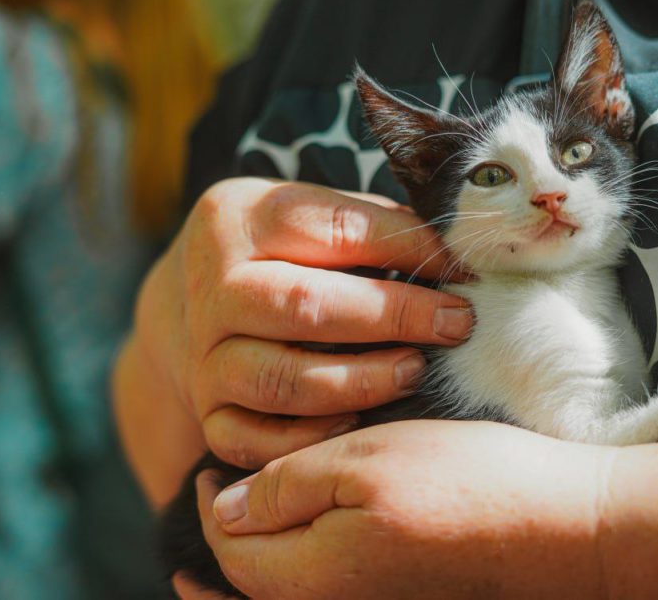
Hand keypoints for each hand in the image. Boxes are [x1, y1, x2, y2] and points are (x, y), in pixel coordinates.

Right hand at [129, 178, 472, 474]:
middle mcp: (214, 288)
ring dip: (360, 381)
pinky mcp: (208, 412)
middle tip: (455, 325)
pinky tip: (358, 423)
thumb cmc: (282, 255)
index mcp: (240, 218)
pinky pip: (255, 440)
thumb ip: (375, 226)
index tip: (465, 269)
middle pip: (306, 306)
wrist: (192, 303)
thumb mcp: (312, 217)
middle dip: (394, 316)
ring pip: (282, 380)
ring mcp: (204, 356)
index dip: (410, 247)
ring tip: (414, 371)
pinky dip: (310, 439)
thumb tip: (459, 253)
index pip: (336, 228)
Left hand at [196, 421, 611, 599]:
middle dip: (222, 543)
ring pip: (288, 588)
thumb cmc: (467, 483)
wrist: (563, 528)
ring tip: (241, 526)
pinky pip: (326, 589)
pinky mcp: (400, 595)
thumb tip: (222, 511)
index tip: (209, 466)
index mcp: (313, 577)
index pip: (230, 548)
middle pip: (252, 582)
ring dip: (255, 562)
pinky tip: (306, 540)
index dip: (209, 505)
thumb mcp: (367, 460)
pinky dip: (297, 568)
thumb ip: (286, 487)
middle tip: (208, 500)